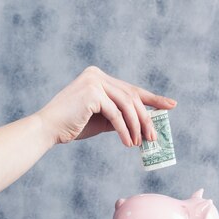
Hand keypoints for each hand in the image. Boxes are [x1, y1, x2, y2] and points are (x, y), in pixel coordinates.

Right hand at [35, 66, 176, 145]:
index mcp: (98, 77)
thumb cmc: (72, 125)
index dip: (153, 98)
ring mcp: (94, 81)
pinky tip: (128, 143)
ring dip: (136, 126)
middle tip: (154, 136)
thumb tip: (143, 123)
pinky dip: (124, 130)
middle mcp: (97, 75)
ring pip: (126, 104)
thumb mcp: (101, 119)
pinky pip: (115, 114)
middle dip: (145, 118)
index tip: (171, 105)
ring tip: (140, 143)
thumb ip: (119, 116)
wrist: (48, 129)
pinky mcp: (92, 93)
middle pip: (131, 97)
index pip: (131, 89)